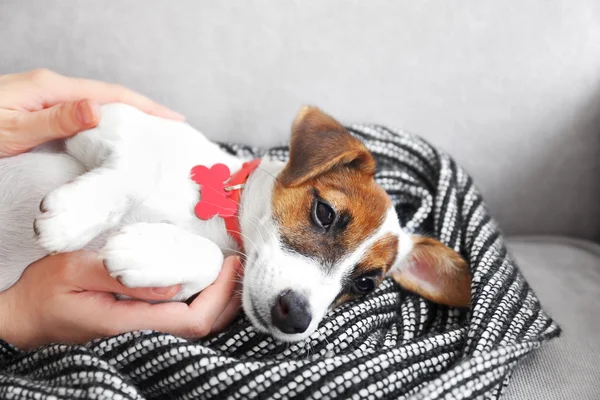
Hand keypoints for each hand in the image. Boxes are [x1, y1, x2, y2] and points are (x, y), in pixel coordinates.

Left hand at [0, 68, 183, 156]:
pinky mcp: (41, 108)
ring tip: (151, 133)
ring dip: (127, 117)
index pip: (111, 94)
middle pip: (110, 96)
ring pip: (98, 104)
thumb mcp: (11, 130)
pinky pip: (84, 113)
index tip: (174, 119)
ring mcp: (46, 97)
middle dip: (144, 110)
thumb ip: (55, 120)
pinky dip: (107, 122)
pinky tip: (114, 134)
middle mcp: (52, 89)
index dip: (147, 107)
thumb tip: (98, 108)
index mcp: (51, 89)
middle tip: (171, 129)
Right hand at [0, 251, 241, 349]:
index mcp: (128, 323)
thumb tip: (175, 284)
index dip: (219, 295)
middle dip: (227, 299)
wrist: (27, 316)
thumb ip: (124, 276)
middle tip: (235, 265)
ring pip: (194, 327)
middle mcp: (141, 335)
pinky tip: (204, 282)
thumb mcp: (77, 269)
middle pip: (202, 328)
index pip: (192, 320)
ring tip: (226, 271)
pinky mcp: (140, 328)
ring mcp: (142, 334)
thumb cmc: (46, 290)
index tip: (229, 264)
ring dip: (217, 301)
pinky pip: (180, 320)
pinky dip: (200, 302)